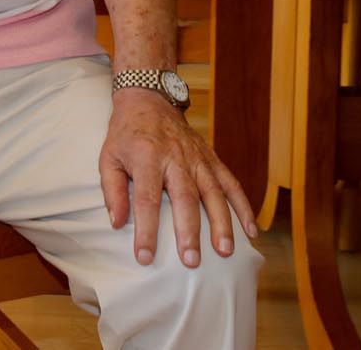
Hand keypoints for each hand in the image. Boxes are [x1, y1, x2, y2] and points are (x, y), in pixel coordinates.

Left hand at [99, 91, 255, 268]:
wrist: (149, 99)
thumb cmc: (126, 135)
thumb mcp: (108, 158)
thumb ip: (112, 190)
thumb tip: (117, 224)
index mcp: (147, 157)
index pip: (146, 199)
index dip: (146, 230)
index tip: (145, 257)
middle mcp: (175, 158)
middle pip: (185, 197)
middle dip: (189, 230)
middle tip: (191, 260)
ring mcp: (197, 158)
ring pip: (213, 192)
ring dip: (221, 223)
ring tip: (225, 251)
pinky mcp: (212, 158)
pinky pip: (231, 183)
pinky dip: (243, 206)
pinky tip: (251, 230)